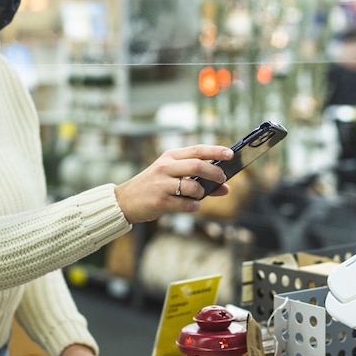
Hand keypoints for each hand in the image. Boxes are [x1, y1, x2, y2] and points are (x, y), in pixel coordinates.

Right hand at [115, 145, 233, 222]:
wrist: (125, 200)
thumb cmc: (155, 186)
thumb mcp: (173, 177)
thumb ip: (199, 180)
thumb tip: (226, 188)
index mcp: (170, 156)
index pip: (197, 150)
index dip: (216, 151)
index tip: (230, 154)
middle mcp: (166, 167)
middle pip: (197, 165)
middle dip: (215, 173)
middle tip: (222, 179)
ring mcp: (162, 183)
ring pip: (194, 186)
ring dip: (202, 193)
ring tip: (198, 196)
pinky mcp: (160, 200)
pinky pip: (187, 204)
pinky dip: (194, 206)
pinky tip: (191, 205)